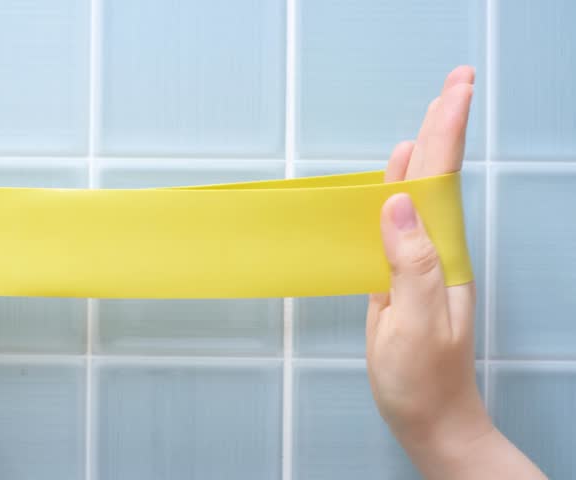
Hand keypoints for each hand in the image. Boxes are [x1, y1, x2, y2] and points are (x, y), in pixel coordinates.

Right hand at [366, 67, 545, 478]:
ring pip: (420, 195)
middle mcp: (434, 249)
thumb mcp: (416, 323)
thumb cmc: (423, 378)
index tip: (455, 89)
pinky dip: (397, 190)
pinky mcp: (397, 275)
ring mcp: (417, 261)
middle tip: (455, 81)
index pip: (445, 182)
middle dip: (446, 125)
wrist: (427, 415)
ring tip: (435, 112)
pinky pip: (396, 222)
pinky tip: (399, 175)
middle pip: (439, 176)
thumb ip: (411, 263)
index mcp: (442, 255)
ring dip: (427, 150)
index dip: (448, 132)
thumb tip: (399, 203)